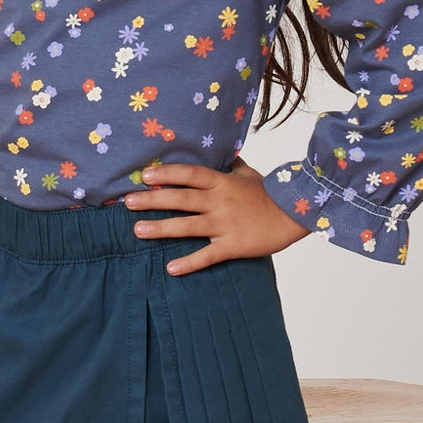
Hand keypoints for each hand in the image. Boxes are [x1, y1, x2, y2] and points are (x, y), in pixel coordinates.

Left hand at [126, 156, 310, 274]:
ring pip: (187, 226)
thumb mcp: (250, 174)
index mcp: (223, 183)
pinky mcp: (233, 245)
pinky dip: (189, 263)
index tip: (145, 175)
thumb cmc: (271, 193)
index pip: (189, 174)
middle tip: (128, 202)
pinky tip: (171, 269)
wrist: (295, 214)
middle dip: (152, 200)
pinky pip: (207, 256)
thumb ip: (231, 165)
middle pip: (181, 199)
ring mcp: (225, 224)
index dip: (166, 174)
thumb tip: (222, 153)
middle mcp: (220, 202)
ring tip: (137, 230)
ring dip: (160, 228)